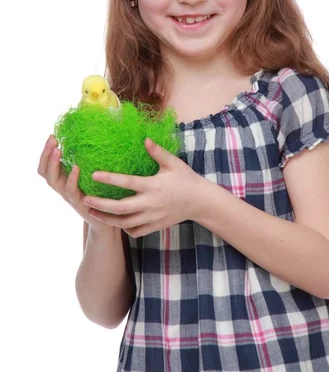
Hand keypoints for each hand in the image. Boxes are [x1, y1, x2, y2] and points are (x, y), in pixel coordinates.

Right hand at [37, 135, 115, 234]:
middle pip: (44, 172)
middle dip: (45, 154)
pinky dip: (72, 178)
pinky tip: (76, 167)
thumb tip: (96, 137)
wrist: (108, 220)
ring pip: (52, 181)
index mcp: (63, 180)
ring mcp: (69, 196)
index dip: (45, 152)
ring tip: (58, 150)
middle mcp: (62, 188)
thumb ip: (88, 162)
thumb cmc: (100, 195)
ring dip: (53, 164)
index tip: (52, 136)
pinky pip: (70, 191)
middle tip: (52, 140)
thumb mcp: (91, 176)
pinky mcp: (79, 203)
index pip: (46, 166)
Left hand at [82, 138, 204, 237]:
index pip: (127, 183)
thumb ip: (157, 152)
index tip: (93, 175)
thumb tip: (145, 139)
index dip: (109, 179)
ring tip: (92, 212)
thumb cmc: (186, 179)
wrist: (200, 202)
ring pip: (125, 223)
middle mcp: (151, 203)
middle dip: (100, 205)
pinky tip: (117, 221)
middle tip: (85, 199)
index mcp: (153, 186)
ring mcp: (152, 217)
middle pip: (120, 208)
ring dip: (107, 219)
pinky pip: (135, 231)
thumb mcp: (173, 163)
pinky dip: (124, 228)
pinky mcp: (155, 226)